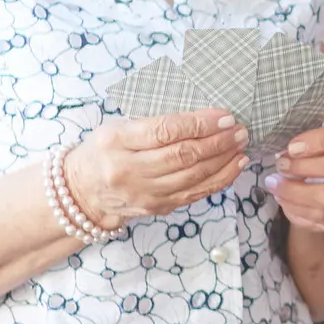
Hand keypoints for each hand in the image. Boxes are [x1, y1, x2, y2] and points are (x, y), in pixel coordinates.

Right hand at [68, 110, 248, 229]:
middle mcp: (128, 170)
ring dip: (224, 160)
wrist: (82, 190)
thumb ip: (153, 123)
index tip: (225, 116)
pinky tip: (235, 165)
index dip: (200, 124)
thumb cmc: (105, 150)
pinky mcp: (157, 207)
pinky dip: (220, 179)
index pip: (165, 131)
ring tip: (241, 144)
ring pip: (193, 177)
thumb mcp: (118, 127)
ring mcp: (143, 193)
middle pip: (183, 156)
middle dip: (218, 142)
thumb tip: (203, 116)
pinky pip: (195, 193)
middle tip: (239, 130)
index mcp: (116, 141)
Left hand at [265, 120, 323, 237]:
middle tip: (281, 165)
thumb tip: (285, 151)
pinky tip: (282, 198)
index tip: (292, 146)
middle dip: (306, 167)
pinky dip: (296, 209)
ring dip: (295, 192)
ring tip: (274, 183)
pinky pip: (321, 219)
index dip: (319, 140)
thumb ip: (311, 135)